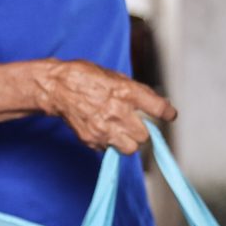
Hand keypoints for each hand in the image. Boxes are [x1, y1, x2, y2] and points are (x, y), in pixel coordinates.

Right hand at [38, 59, 175, 154]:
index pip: (158, 108)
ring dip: (128, 141)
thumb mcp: (115, 76)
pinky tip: (102, 129)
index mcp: (126, 92)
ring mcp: (104, 129)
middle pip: (144, 136)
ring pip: (130, 148)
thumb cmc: (84, 77)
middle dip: (141, 131)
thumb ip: (136, 91)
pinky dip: (109, 143)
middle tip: (133, 123)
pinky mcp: (92, 140)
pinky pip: (109, 149)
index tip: (169, 115)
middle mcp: (117, 112)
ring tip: (119, 130)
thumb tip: (155, 103)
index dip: (167, 113)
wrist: (56, 87)